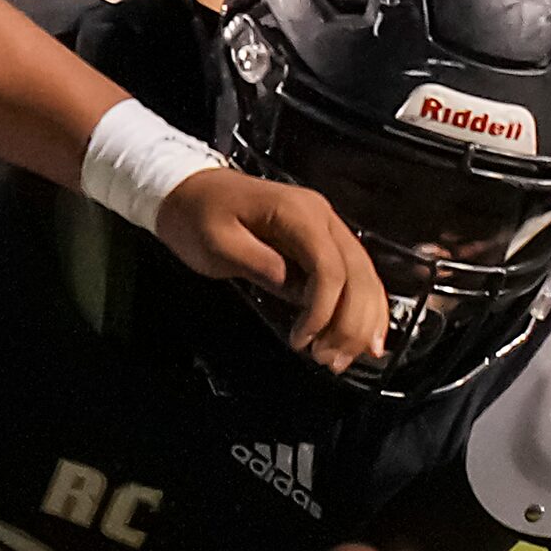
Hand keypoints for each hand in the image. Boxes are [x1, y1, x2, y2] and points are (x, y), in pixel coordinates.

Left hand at [153, 168, 387, 374]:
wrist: (185, 189)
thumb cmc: (195, 216)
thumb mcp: (218, 245)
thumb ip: (261, 267)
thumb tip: (298, 295)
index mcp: (297, 212)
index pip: (329, 267)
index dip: (322, 310)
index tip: (302, 341)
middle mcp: (322, 215)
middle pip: (356, 274)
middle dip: (349, 323)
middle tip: (329, 361)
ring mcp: (326, 225)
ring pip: (363, 276)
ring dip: (361, 321)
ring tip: (343, 357)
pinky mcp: (321, 239)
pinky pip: (354, 274)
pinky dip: (363, 306)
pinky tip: (365, 336)